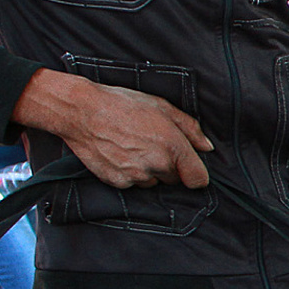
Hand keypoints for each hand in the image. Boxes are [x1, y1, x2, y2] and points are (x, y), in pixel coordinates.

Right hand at [15, 71, 211, 188]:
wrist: (82, 111)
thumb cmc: (122, 104)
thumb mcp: (162, 107)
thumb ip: (190, 128)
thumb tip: (206, 147)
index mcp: (173, 146)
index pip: (198, 179)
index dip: (195, 174)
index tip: (189, 168)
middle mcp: (157, 164)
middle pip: (174, 179)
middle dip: (169, 167)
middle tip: (152, 145)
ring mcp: (136, 175)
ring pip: (153, 182)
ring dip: (149, 171)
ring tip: (133, 147)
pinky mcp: (118, 182)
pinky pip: (132, 184)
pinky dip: (129, 173)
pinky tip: (120, 154)